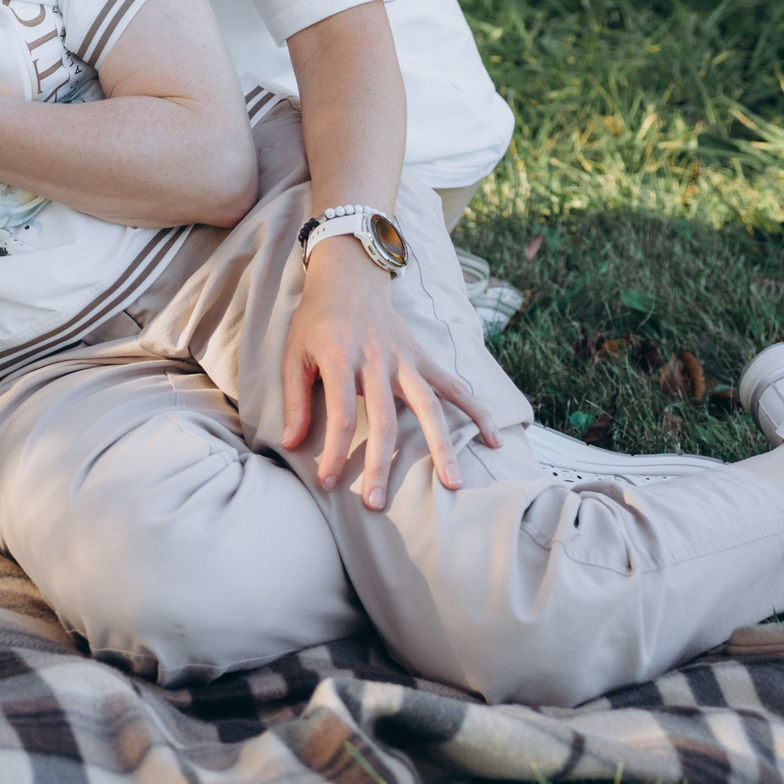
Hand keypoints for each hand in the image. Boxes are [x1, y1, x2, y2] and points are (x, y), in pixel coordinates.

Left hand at [279, 239, 497, 510]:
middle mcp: (377, 360)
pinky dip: (477, 411)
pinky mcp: (423, 357)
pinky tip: (492, 440)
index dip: (334, 452)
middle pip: (384, 420)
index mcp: (340, 359)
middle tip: (377, 504)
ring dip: (441, 446)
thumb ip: (296, 400)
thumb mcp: (294, 354)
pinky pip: (454, 386)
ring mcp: (405, 359)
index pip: (340, 416)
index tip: (328, 483)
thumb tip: (291, 445)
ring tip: (451, 483)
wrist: (348, 279)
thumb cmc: (315, 321)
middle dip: (380, 465)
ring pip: (428, 406)